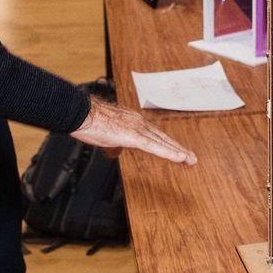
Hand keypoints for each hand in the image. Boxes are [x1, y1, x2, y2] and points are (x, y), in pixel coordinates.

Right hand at [70, 97, 196, 165]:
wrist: (80, 113)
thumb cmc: (89, 121)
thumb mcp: (106, 134)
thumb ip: (115, 141)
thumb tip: (117, 149)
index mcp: (133, 122)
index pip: (155, 135)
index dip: (168, 144)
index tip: (178, 151)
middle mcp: (139, 123)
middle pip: (163, 138)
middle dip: (178, 148)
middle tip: (191, 158)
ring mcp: (136, 128)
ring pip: (162, 142)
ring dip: (178, 152)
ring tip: (190, 160)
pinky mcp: (132, 135)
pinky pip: (154, 146)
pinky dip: (168, 152)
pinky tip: (178, 158)